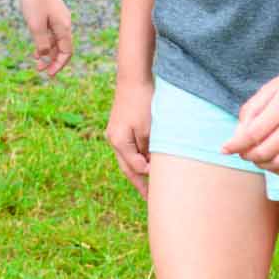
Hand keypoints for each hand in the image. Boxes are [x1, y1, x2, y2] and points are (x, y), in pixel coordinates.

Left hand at [17, 0, 74, 78]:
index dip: (59, 65)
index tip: (49, 74)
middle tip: (41, 71)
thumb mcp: (35, 25)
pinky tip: (36, 46)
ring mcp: (59, 18)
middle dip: (53, 60)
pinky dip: (46, 41)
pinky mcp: (52, 13)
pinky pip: (52, 32)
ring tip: (36, 61)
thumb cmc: (34, 0)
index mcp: (63, 27)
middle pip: (63, 48)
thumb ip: (42, 42)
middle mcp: (64, 23)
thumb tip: (46, 55)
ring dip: (48, 52)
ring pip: (57, 40)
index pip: (66, 52)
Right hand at [105, 75, 152, 197]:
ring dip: (139, 170)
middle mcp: (113, 140)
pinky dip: (138, 157)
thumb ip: (149, 151)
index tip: (165, 185)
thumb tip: (149, 168)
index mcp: (119, 142)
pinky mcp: (120, 128)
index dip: (150, 177)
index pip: (136, 168)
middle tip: (151, 200)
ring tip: (152, 185)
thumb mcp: (149, 128)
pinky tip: (148, 161)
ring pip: (128, 159)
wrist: (133, 78)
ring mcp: (114, 134)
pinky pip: (129, 149)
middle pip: (127, 168)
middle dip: (139, 184)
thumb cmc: (143, 102)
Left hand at [219, 55, 278, 175]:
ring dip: (264, 166)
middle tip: (243, 152)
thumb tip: (238, 136)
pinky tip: (276, 165)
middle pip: (265, 152)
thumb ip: (252, 111)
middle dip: (248, 156)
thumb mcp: (271, 88)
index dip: (235, 145)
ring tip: (258, 159)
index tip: (224, 149)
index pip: (253, 134)